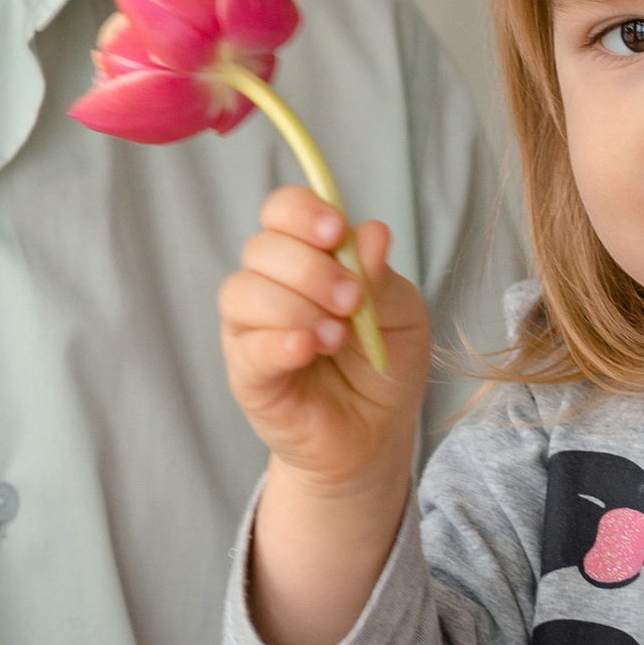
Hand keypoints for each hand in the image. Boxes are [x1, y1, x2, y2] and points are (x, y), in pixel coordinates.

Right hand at [219, 190, 429, 488]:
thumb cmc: (383, 364)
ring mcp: (252, 331)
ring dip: (295, 306)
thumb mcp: (401, 312)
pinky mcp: (248, 377)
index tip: (335, 231)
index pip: (281, 212)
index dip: (301, 212)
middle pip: (261, 248)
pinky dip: (278, 343)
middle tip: (351, 301)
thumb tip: (370, 232)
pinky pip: (248, 349)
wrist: (377, 432)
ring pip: (242, 293)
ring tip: (337, 337)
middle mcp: (270, 287)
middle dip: (310, 268)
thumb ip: (381, 276)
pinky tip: (309, 349)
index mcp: (305, 258)